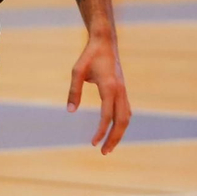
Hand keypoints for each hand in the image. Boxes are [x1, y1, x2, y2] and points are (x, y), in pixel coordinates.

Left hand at [66, 33, 130, 153]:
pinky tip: (113, 131)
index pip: (107, 115)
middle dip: (114, 138)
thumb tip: (70, 111)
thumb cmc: (90, 55)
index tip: (92, 143)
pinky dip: (121, 124)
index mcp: (110, 86)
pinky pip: (126, 111)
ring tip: (108, 147)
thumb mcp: (77, 71)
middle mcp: (120, 90)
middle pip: (121, 120)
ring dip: (119, 133)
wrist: (105, 42)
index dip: (101, 131)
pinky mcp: (123, 90)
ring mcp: (124, 91)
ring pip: (126, 117)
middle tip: (104, 153)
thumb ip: (74, 90)